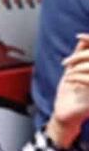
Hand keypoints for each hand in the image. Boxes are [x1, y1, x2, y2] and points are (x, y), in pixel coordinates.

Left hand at [46, 34, 88, 148]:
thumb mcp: (73, 70)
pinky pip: (88, 80)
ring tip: (68, 74)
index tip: (79, 36)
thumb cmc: (70, 93)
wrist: (64, 114)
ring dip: (77, 68)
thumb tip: (83, 38)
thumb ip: (79, 54)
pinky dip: (76, 76)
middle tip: (66, 62)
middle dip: (79, 56)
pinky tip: (69, 80)